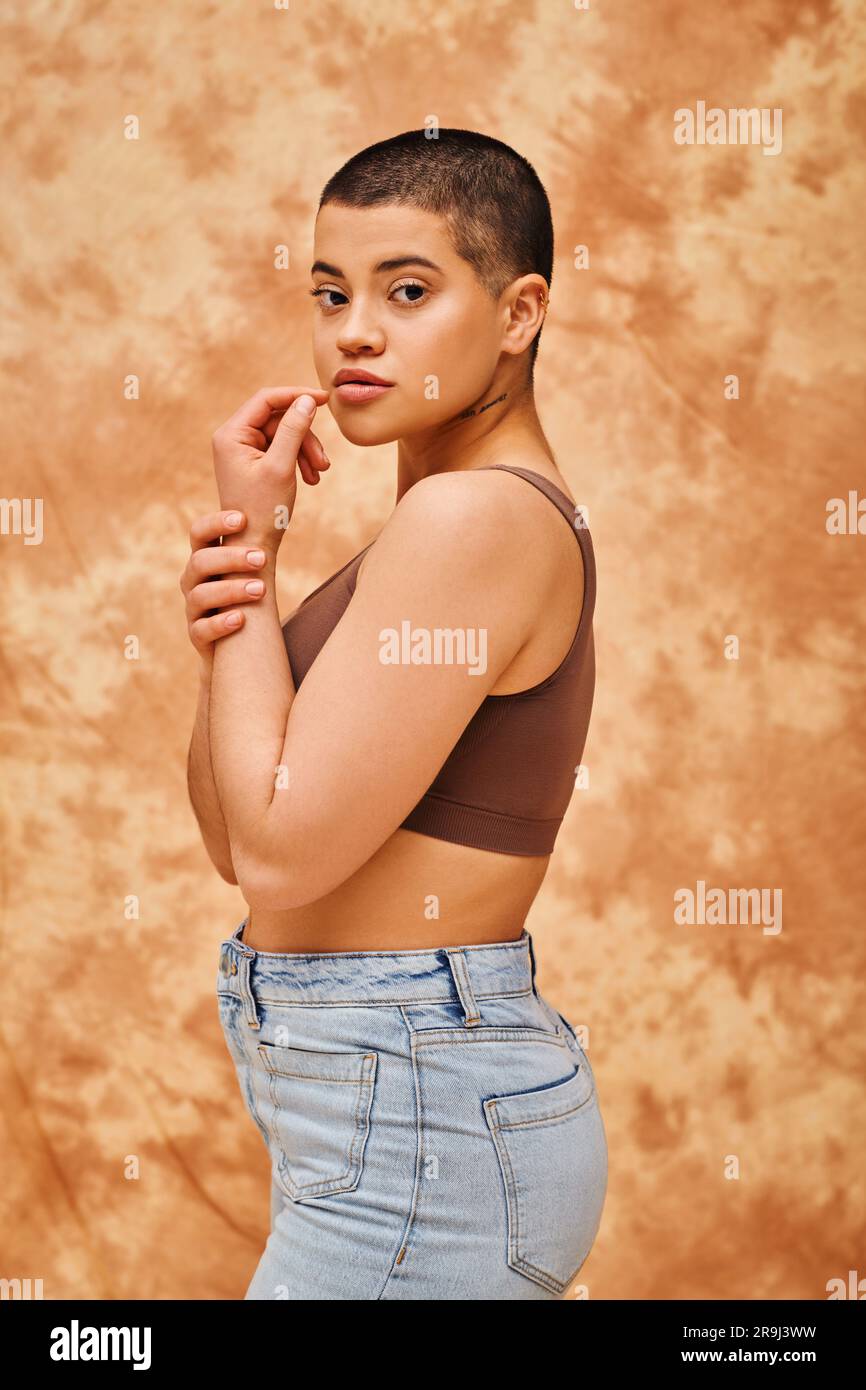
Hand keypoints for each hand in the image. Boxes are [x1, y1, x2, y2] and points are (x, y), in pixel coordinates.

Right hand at [180, 508, 273, 670]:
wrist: (238, 646)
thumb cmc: (248, 599)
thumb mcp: (250, 571)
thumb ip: (256, 546)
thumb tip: (282, 509)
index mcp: (204, 559)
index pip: (199, 533)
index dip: (216, 523)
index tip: (242, 519)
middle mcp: (193, 581)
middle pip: (200, 561)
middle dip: (231, 558)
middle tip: (263, 558)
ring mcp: (193, 609)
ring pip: (201, 595)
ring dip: (231, 590)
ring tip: (260, 590)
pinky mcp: (198, 637)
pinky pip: (201, 630)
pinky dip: (220, 623)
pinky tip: (241, 619)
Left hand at [211, 385, 330, 554]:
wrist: (253, 545)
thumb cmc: (263, 510)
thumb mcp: (281, 466)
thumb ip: (294, 430)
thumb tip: (307, 400)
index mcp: (231, 434)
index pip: (266, 399)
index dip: (297, 396)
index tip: (326, 400)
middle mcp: (233, 438)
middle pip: (278, 419)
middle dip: (304, 438)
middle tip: (324, 463)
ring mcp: (243, 450)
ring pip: (284, 435)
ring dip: (305, 452)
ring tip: (318, 475)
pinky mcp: (254, 462)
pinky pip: (282, 449)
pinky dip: (298, 461)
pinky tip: (310, 479)